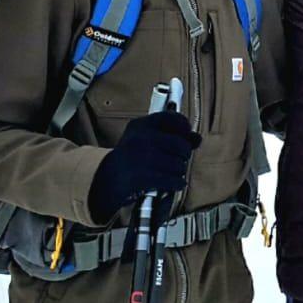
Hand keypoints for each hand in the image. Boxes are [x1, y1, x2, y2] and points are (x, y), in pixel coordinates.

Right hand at [88, 106, 200, 221]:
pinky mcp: (142, 177)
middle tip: (178, 159)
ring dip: (179, 171)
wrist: (105, 180)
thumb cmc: (129, 158)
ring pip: (178, 164)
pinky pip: (172, 180)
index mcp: (141, 125)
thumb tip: (197, 139)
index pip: (174, 119)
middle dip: (184, 155)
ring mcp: (141, 158)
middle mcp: (141, 138)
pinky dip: (177, 183)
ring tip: (171, 172)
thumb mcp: (145, 140)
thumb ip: (172, 136)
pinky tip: (173, 183)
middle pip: (181, 144)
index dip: (185, 128)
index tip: (186, 136)